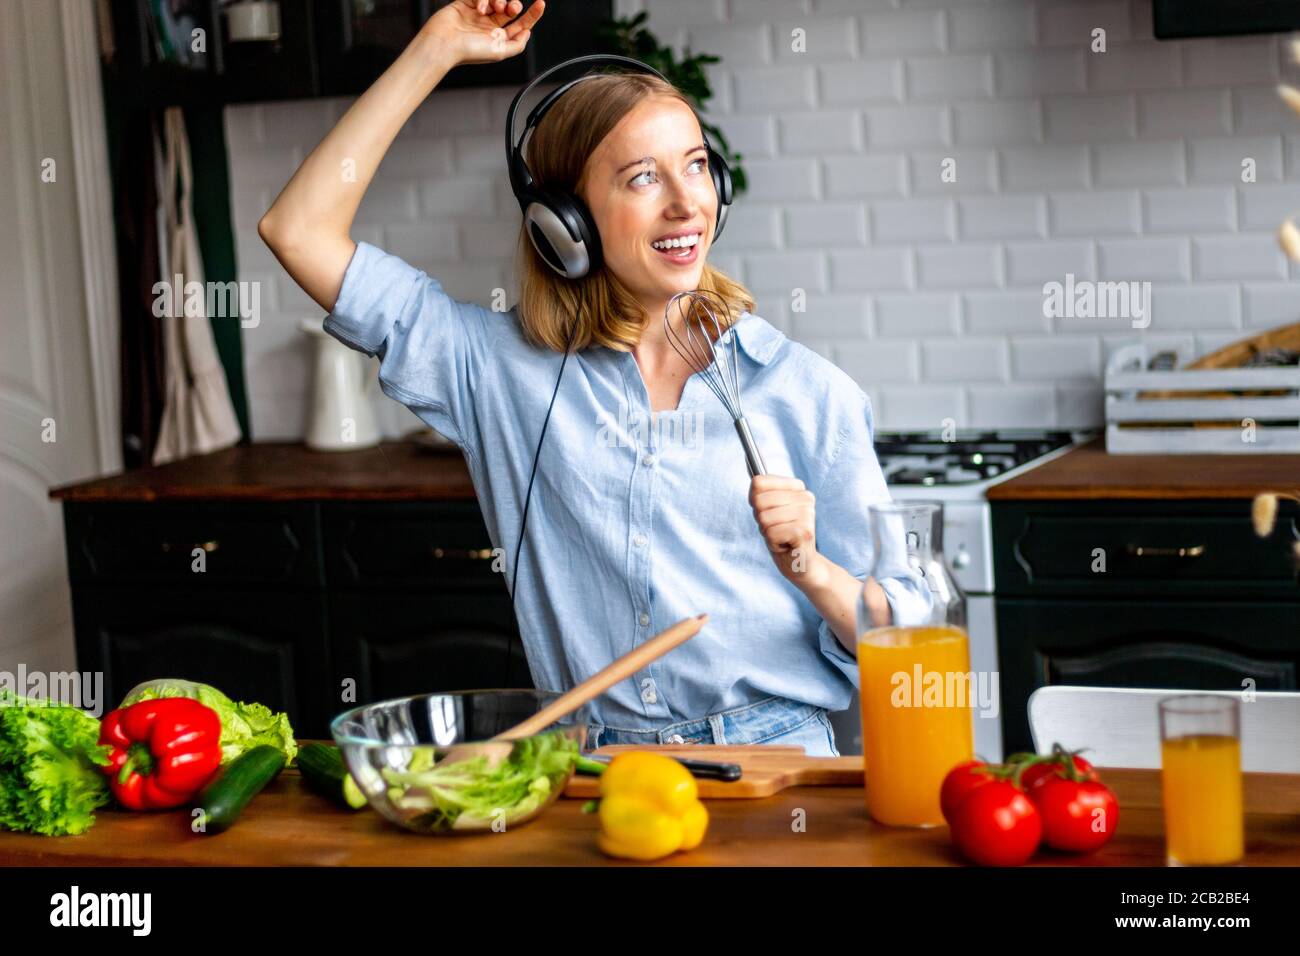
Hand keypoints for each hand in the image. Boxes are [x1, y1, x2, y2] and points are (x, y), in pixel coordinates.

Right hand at [423, 0, 544, 66]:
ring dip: (500, 0)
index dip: (532, 14)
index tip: (541, 4)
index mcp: (498, 39)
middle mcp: (489, 26)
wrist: (444, 44)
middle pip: (510, 9)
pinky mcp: (466, 4)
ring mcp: (478, 14)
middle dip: (514, 5)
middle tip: (511, 8)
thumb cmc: (468, 52)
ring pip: (497, 0)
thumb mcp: (500, 52)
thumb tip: (528, 32)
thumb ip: (517, 44)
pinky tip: (479, 7)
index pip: (520, 24)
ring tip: (494, 7)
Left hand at [749, 475, 823, 585]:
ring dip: (768, 532)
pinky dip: (773, 543)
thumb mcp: (768, 510)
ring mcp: (807, 513)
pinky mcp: (804, 531)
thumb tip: (755, 481)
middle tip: (777, 528)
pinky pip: (771, 533)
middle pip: (759, 501)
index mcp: (798, 487)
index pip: (759, 482)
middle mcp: (806, 497)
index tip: (768, 512)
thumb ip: (760, 493)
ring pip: (764, 518)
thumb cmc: (782, 535)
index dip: (755, 501)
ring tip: (782, 537)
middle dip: (762, 519)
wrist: (801, 564)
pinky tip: (786, 545)